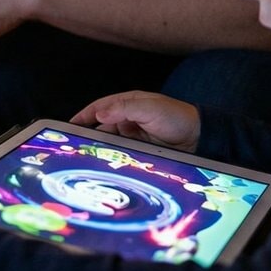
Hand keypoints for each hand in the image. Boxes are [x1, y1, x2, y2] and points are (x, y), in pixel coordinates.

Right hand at [71, 91, 200, 152]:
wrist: (200, 139)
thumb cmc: (178, 118)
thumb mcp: (150, 108)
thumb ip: (124, 108)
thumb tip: (99, 113)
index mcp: (130, 103)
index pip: (100, 107)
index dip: (83, 115)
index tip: (69, 125)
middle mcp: (130, 118)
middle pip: (102, 127)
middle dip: (89, 136)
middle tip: (75, 147)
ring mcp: (135, 135)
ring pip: (111, 143)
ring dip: (102, 149)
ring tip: (88, 159)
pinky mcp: (141, 150)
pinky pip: (122, 154)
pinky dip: (114, 159)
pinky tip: (107, 166)